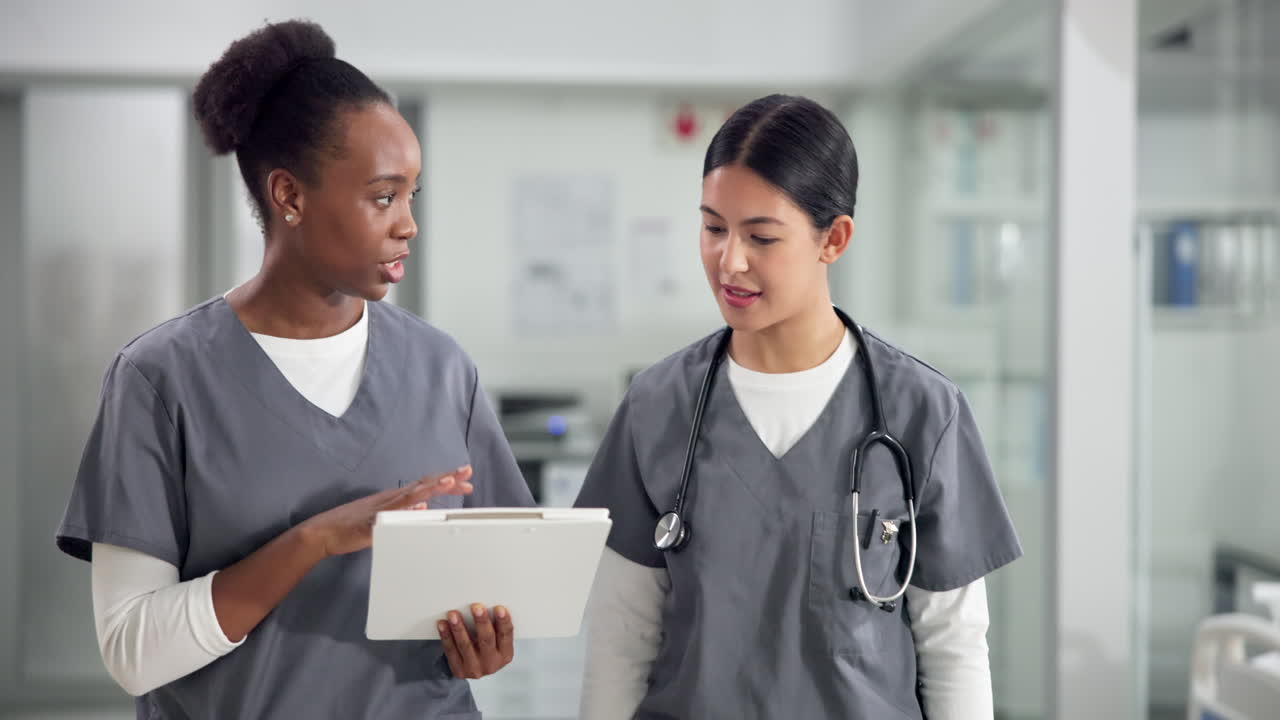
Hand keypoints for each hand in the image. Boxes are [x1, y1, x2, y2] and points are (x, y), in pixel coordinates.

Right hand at [298, 466, 473, 556]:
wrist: (323, 531)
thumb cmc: (352, 526)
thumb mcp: (384, 518)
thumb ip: (404, 513)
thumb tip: (425, 509)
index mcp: (395, 497)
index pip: (425, 485)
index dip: (446, 481)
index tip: (466, 478)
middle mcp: (391, 498)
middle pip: (423, 484)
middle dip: (446, 478)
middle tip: (467, 472)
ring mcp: (381, 508)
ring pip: (410, 495)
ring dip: (430, 488)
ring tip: (449, 481)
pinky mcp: (370, 522)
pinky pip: (390, 515)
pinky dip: (405, 509)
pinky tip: (419, 507)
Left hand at [438, 604, 514, 678]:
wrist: (476, 670)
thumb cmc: (488, 649)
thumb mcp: (498, 642)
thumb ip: (496, 628)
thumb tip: (488, 605)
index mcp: (505, 654)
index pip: (505, 635)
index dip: (503, 622)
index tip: (499, 608)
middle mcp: (491, 663)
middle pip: (486, 640)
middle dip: (481, 622)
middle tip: (476, 607)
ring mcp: (474, 668)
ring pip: (465, 645)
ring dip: (459, 628)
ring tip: (453, 614)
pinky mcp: (458, 670)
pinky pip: (450, 651)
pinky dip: (446, 636)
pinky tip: (443, 624)